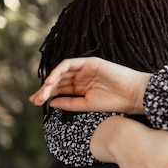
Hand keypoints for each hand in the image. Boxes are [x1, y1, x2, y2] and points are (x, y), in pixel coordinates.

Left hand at [29, 57, 150, 114]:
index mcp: (82, 88)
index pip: (60, 89)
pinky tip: (51, 81)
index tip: (36, 102)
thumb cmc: (114, 102)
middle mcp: (82, 77)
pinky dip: (58, 71)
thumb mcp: (87, 105)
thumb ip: (69, 103)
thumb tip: (51, 102)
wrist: (132, 95)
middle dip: (45, 89)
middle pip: (58, 81)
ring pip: (61, 72)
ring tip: (42, 92)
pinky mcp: (89, 62)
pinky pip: (68, 64)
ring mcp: (85, 69)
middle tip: (35, 99)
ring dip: (50, 81)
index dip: (47, 94)